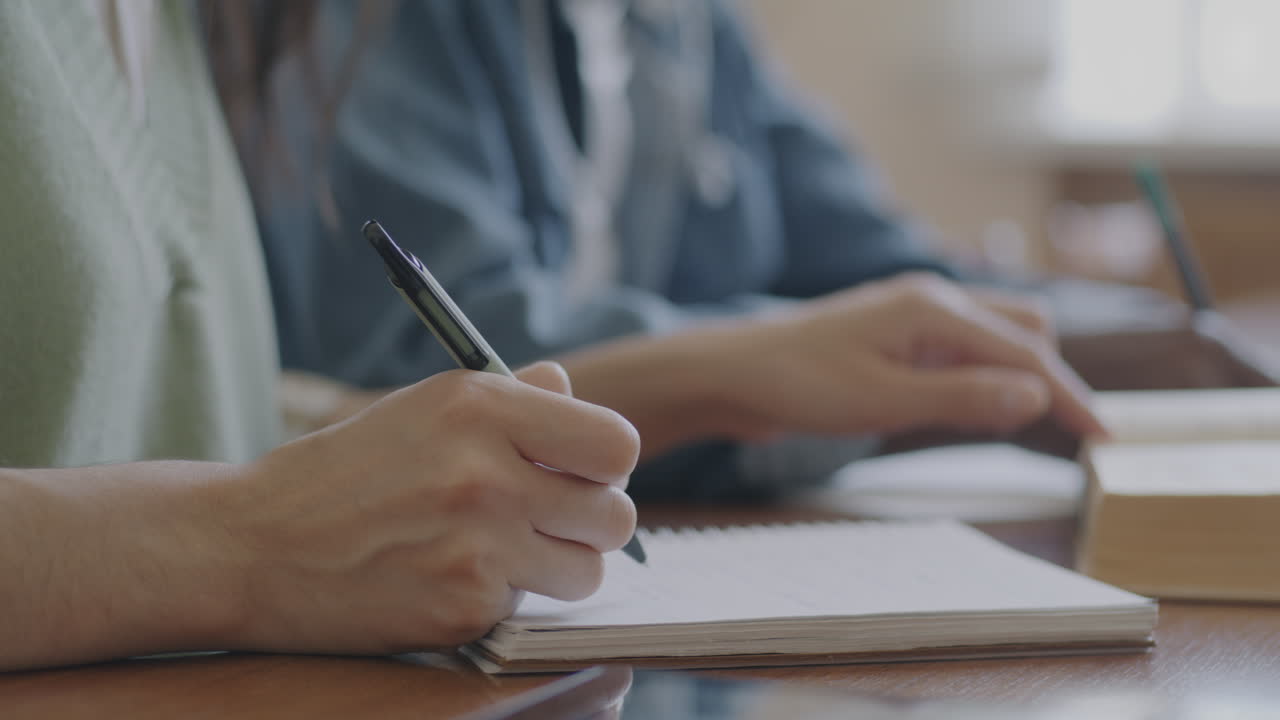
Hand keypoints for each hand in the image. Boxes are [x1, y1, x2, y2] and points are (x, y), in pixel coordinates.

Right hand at [218, 362, 640, 653]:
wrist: (251, 544)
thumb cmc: (344, 471)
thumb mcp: (424, 407)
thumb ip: (511, 397)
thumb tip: (571, 388)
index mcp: (480, 407)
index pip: (616, 444)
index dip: (606, 463)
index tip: (581, 472)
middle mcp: (486, 473)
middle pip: (615, 515)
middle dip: (589, 521)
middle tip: (546, 518)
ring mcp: (476, 547)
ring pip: (587, 571)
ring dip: (556, 566)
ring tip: (501, 549)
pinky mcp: (462, 609)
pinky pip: (526, 607)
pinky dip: (498, 597)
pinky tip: (448, 576)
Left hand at [705, 274, 1105, 439]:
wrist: (734, 373)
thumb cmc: (799, 384)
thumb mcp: (883, 400)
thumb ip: (962, 397)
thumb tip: (1039, 395)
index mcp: (935, 308)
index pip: (1027, 351)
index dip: (1070, 396)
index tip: (1106, 438)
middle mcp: (932, 300)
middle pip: (1024, 329)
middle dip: (1052, 376)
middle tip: (1071, 433)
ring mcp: (913, 316)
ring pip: (995, 336)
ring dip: (1017, 375)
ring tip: (1030, 424)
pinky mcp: (896, 336)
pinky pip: (961, 350)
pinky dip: (983, 375)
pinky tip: (978, 405)